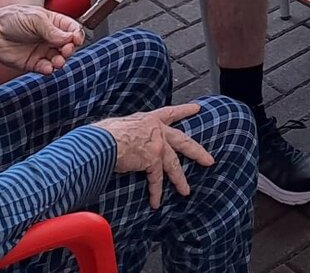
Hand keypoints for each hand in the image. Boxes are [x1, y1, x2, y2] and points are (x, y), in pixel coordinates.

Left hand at [0, 5, 82, 74]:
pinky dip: (49, 69)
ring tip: (58, 61)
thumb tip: (68, 37)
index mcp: (53, 23)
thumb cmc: (11, 19)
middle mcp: (50, 37)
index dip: (76, 34)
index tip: (76, 39)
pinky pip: (46, 68)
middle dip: (70, 49)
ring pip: (59, 58)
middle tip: (67, 50)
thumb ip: (52, 30)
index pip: (72, 29)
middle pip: (68, 45)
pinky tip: (48, 67)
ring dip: (61, 61)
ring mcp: (42, 50)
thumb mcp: (35, 18)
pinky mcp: (33, 63)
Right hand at [95, 104, 214, 207]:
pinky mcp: (153, 160)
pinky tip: (156, 202)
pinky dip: (156, 192)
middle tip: (208, 160)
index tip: (197, 108)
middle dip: (197, 152)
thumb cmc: (103, 134)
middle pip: (183, 141)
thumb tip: (124, 143)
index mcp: (148, 119)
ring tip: (185, 190)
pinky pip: (156, 180)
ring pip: (174, 164)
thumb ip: (130, 133)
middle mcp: (156, 130)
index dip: (184, 111)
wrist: (101, 142)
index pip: (170, 113)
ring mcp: (157, 144)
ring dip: (179, 180)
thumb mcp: (120, 126)